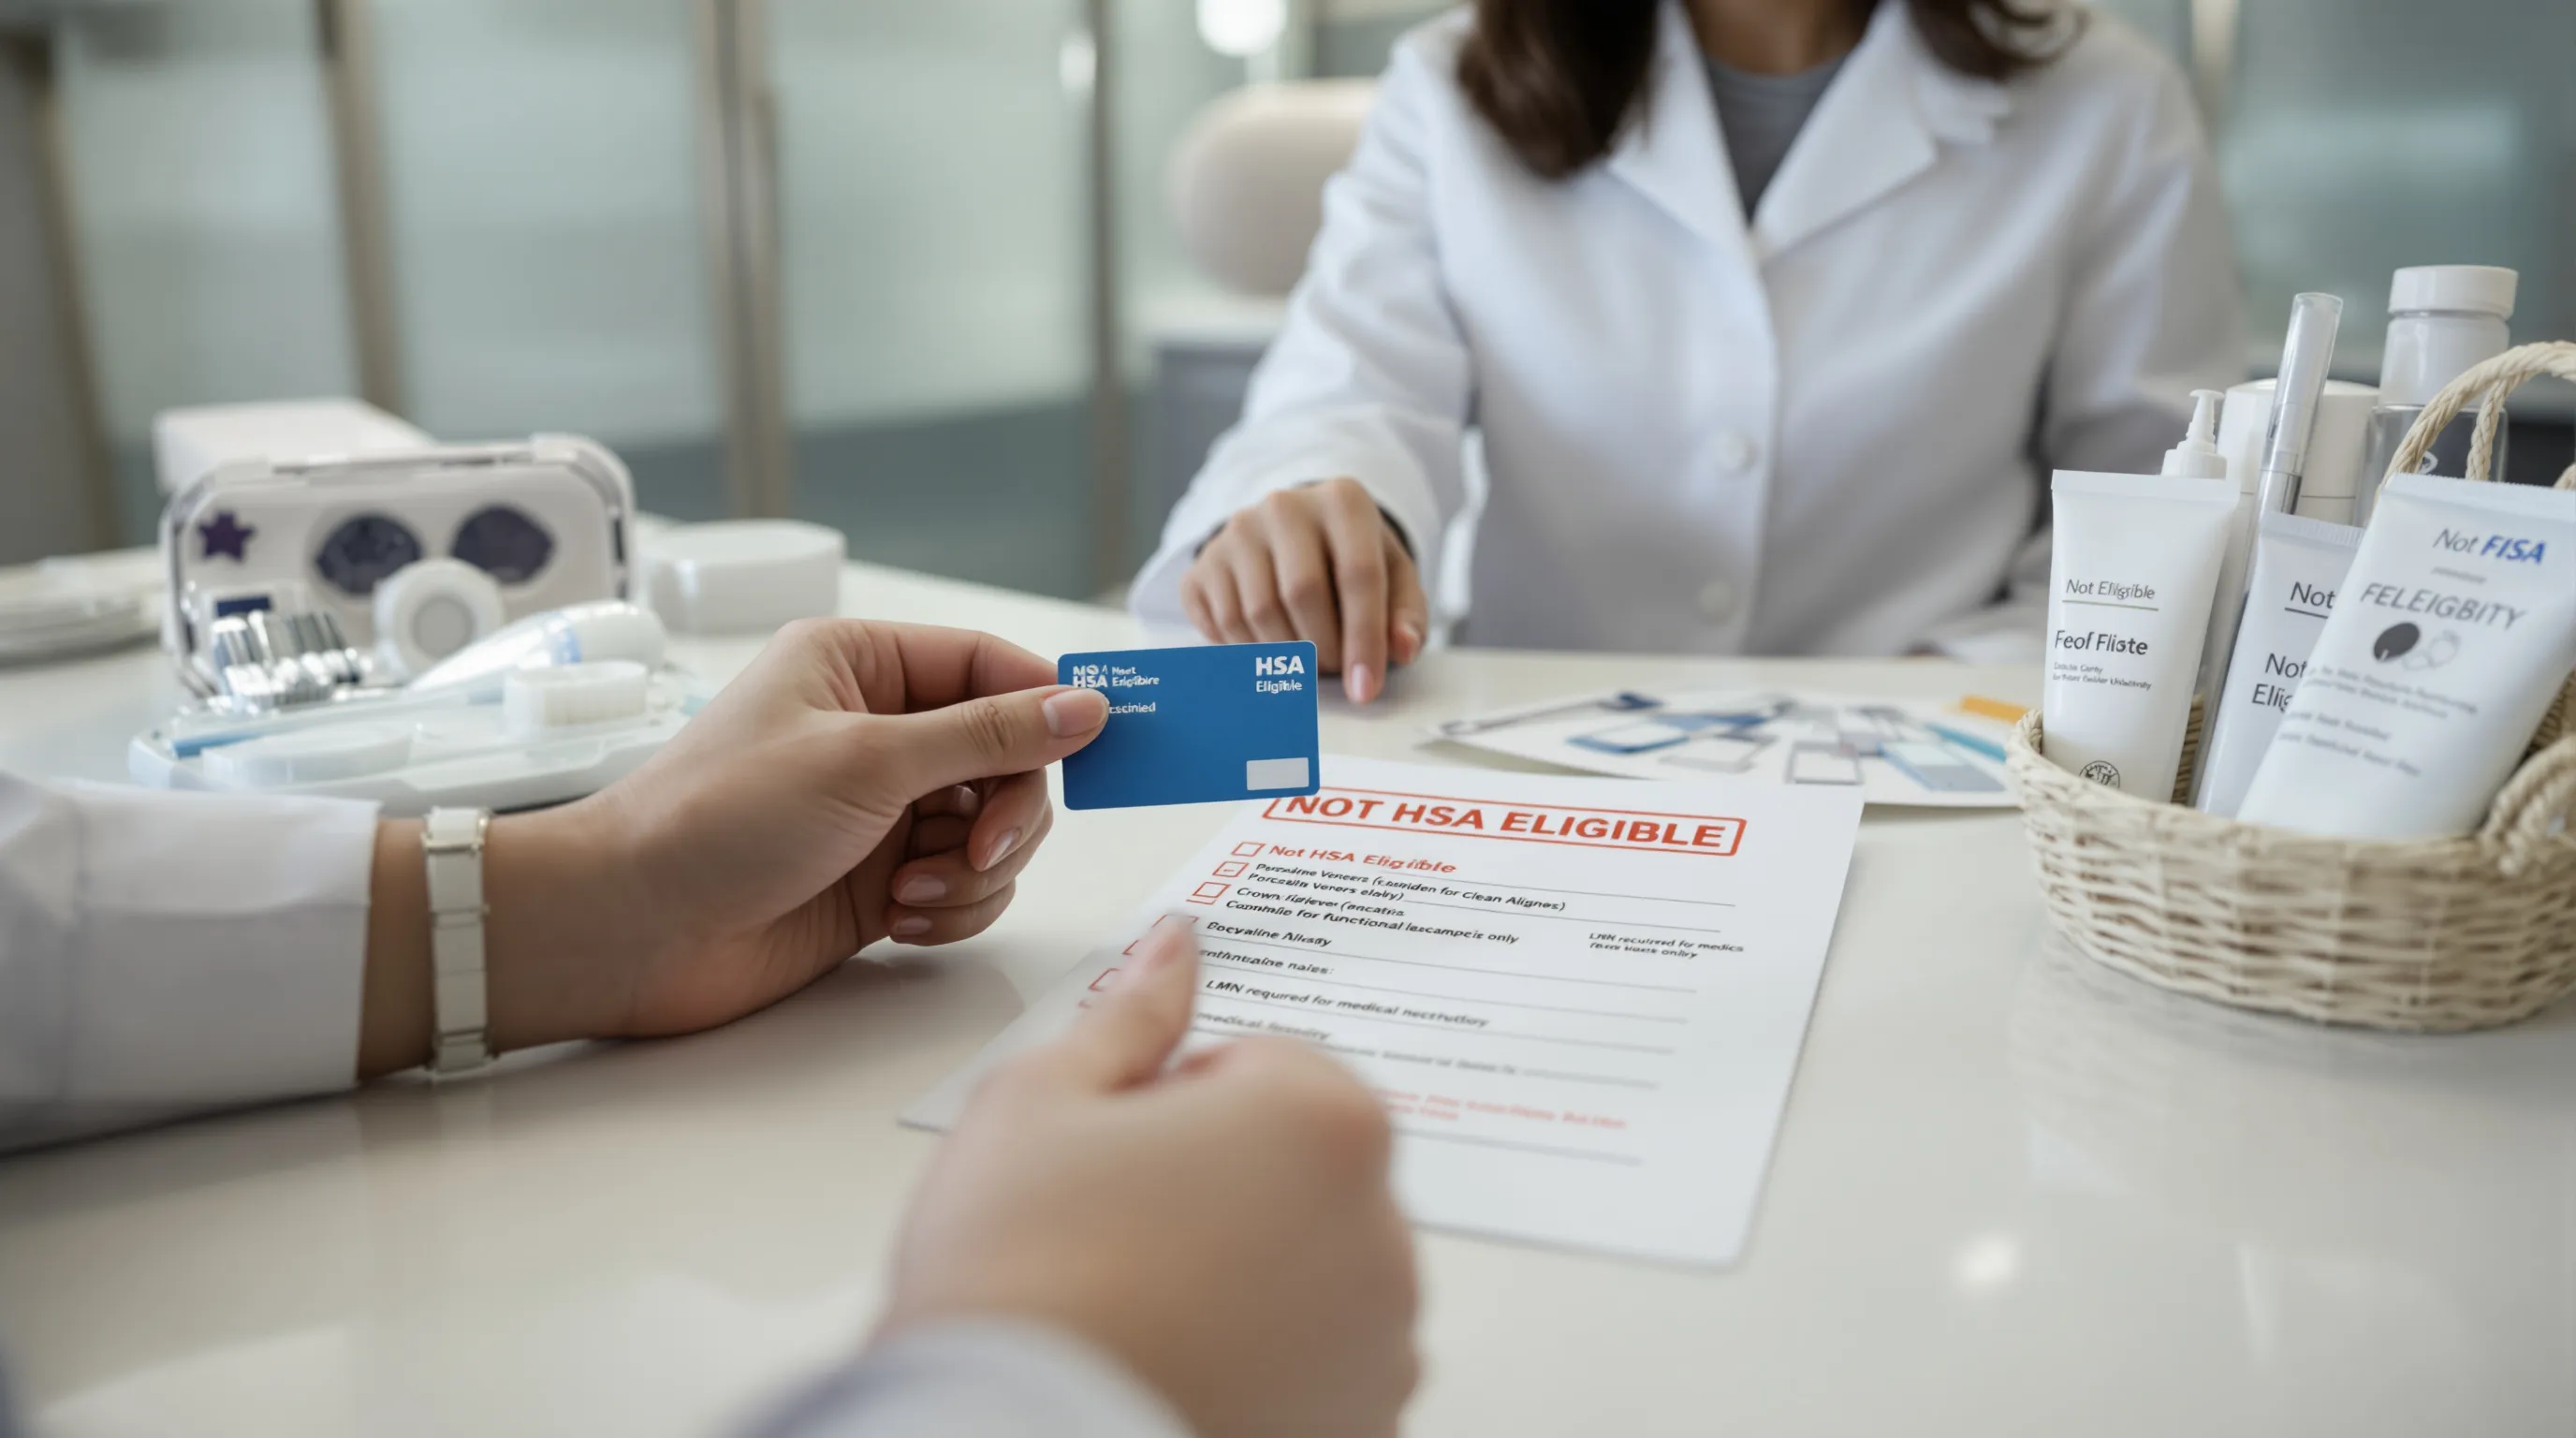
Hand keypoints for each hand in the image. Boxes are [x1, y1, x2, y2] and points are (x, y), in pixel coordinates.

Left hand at [361, 620, 1111, 1073]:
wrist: (632, 930)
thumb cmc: (714, 820)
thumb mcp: (865, 760)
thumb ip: (986, 735)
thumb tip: (1083, 705)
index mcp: (859, 664)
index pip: (991, 666)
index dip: (1048, 707)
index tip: (1098, 747)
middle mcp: (875, 730)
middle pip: (1010, 756)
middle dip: (1007, 814)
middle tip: (975, 853)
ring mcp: (880, 808)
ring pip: (995, 831)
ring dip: (974, 873)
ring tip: (912, 896)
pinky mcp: (879, 879)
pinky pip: (965, 887)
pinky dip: (950, 910)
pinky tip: (897, 923)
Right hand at [880, 921, 1419, 1437]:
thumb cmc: (1019, 1275)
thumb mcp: (1041, 1098)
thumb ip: (1130, 1013)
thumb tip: (1177, 944)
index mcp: (1322, 1124)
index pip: (1266, 1067)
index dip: (1174, 1101)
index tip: (1116, 1154)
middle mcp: (1382, 1231)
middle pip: (1301, 1166)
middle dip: (1223, 1182)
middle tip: (1114, 1231)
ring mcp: (1380, 1343)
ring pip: (1312, 1267)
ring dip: (1250, 1272)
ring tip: (1138, 1307)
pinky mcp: (1362, 1427)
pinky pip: (1321, 1366)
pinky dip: (1266, 1362)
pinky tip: (1177, 1365)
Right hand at [1180, 478, 1428, 703]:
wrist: (1295, 537)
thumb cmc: (1352, 562)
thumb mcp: (1393, 579)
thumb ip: (1406, 616)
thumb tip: (1403, 648)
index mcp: (1343, 501)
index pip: (1358, 575)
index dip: (1363, 639)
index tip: (1365, 689)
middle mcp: (1284, 505)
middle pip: (1302, 594)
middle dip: (1322, 649)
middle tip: (1334, 668)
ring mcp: (1237, 531)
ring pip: (1258, 613)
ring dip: (1285, 656)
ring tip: (1305, 657)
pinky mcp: (1204, 561)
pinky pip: (1220, 623)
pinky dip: (1247, 652)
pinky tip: (1268, 646)